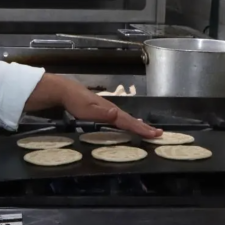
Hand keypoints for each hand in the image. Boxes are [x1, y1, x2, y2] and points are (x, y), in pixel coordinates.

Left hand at [28, 74, 161, 138]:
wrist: (65, 91)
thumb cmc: (75, 102)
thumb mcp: (86, 110)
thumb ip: (102, 114)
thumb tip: (117, 114)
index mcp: (110, 111)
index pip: (128, 122)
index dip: (141, 128)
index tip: (154, 134)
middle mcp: (112, 109)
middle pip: (131, 120)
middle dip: (144, 127)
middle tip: (158, 133)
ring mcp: (108, 109)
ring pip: (127, 118)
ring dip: (139, 125)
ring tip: (149, 130)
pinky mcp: (104, 109)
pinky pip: (121, 118)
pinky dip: (129, 122)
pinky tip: (130, 123)